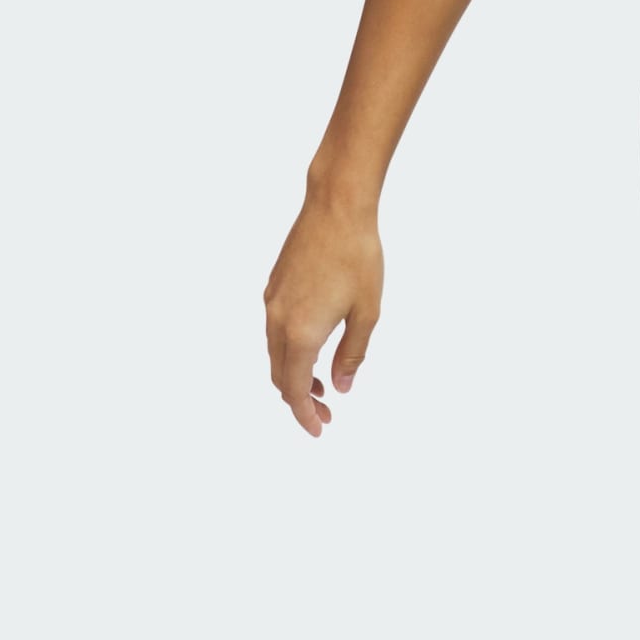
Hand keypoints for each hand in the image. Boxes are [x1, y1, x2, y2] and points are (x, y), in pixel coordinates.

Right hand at [263, 194, 383, 435]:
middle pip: (278, 375)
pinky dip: (288, 352)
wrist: (335, 208)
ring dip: (293, 377)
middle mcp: (278, 319)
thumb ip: (352, 355)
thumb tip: (341, 387)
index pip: (293, 387)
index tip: (317, 431)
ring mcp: (272, 301)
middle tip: (325, 416)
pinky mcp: (274, 287)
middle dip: (298, 401)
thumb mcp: (367, 314)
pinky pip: (274, 332)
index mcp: (301, 331)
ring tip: (321, 390)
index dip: (303, 415)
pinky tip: (311, 353)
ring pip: (274, 354)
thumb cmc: (358, 258)